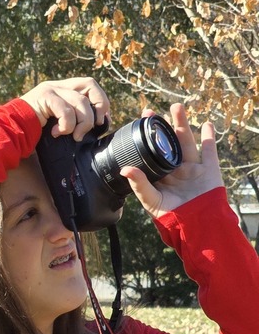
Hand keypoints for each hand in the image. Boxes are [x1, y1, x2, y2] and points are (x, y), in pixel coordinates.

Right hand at [21, 76, 110, 140]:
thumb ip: (72, 117)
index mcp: (61, 89)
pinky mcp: (44, 96)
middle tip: (94, 125)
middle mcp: (57, 85)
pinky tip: (57, 133)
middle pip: (89, 84)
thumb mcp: (57, 122)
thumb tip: (96, 124)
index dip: (101, 102)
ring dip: (82, 123)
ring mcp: (50, 89)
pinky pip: (65, 109)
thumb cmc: (32, 132)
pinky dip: (66, 125)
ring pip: (80, 101)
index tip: (101, 121)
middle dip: (99, 105)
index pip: (89, 86)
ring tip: (73, 136)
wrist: (9, 132)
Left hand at [122, 102, 222, 216]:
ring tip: (177, 108)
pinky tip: (206, 124)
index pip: (151, 151)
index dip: (147, 137)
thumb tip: (124, 169)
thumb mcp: (151, 200)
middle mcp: (175, 168)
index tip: (141, 122)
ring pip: (186, 142)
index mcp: (160, 174)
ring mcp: (192, 168)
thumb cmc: (170, 215)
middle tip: (155, 112)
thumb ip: (139, 184)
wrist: (195, 224)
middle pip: (168, 142)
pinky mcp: (209, 170)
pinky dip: (208, 137)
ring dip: (182, 124)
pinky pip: (209, 151)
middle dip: (163, 126)